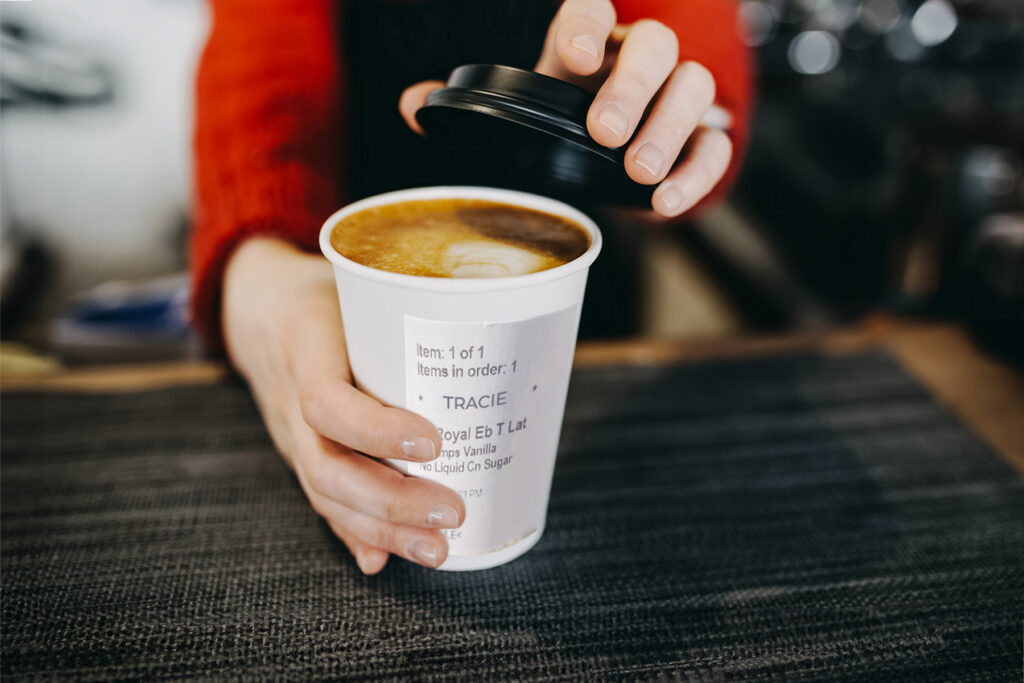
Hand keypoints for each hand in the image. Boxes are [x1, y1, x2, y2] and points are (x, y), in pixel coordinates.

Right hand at [222, 237, 465, 573]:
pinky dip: (353, 534)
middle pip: (329, 467)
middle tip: (453, 512)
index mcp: (305, 350)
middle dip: (392, 502)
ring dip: (383, 530)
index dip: (376, 429)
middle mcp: (290, 402)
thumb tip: (479, 330)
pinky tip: (382, 562)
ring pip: (326, 494)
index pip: (327, 402)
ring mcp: (291, 435)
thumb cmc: (323, 293)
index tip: (433, 441)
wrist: (256, 307)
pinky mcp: (301, 453)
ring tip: (437, 550)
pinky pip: (323, 500)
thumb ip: (402, 310)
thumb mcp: (354, 286)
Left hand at [399, 0, 731, 217]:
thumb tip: (413, 106)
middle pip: (655, 45)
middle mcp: (636, 60)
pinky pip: (716, 145)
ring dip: (669, 127)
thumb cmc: (560, 127)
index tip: (571, 56)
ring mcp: (674, 96)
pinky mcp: (700, 139)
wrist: (606, 159)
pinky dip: (698, 172)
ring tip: (639, 171)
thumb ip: (469, 110)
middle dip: (632, 87)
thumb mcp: (515, 115)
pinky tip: (666, 201)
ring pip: (695, 86)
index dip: (585, 25)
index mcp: (586, 45)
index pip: (591, 10)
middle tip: (605, 132)